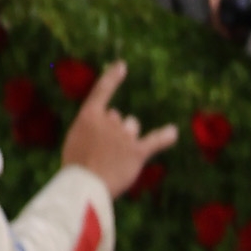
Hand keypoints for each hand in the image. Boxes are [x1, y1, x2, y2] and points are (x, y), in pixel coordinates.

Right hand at [59, 57, 175, 197]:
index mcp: (89, 115)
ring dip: (128, 139)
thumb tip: (110, 128)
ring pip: (133, 128)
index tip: (122, 66)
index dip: (113, 78)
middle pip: (119, 118)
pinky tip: (173, 132)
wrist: (85, 184)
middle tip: (104, 153)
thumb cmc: (77, 166)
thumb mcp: (76, 140)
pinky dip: (165, 136)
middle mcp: (108, 120)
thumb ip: (93, 130)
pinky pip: (155, 141)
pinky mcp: (137, 152)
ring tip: (117, 158)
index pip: (102, 91)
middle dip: (114, 132)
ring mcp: (124, 135)